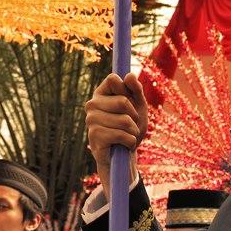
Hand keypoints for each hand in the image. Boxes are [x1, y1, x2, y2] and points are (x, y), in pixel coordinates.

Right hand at [85, 72, 147, 195]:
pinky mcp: (95, 135)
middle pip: (123, 101)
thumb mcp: (138, 107)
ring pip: (124, 120)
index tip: (130, 101)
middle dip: (134, 116)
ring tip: (127, 136)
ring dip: (133, 131)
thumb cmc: (130, 128)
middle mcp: (92, 104)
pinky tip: (124, 145)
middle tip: (131, 124)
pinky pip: (122, 135)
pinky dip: (130, 142)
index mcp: (101, 94)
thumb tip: (129, 75)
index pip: (113, 79)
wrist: (123, 156)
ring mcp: (91, 120)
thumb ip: (136, 90)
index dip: (127, 89)